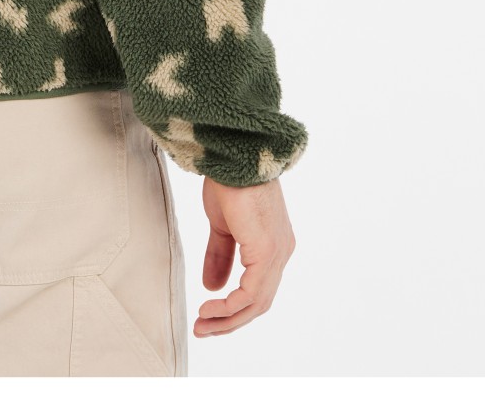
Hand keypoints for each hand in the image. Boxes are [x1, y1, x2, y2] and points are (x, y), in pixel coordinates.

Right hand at [192, 175, 295, 336]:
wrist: (233, 155)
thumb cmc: (229, 181)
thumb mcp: (222, 225)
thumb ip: (219, 255)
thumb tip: (211, 286)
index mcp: (273, 246)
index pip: (258, 289)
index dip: (233, 308)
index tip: (207, 315)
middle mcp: (282, 252)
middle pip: (259, 302)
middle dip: (229, 320)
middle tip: (203, 329)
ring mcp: (278, 253)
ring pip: (257, 303)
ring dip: (228, 318)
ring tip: (203, 324)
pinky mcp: (267, 251)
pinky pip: (251, 292)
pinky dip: (231, 306)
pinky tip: (210, 307)